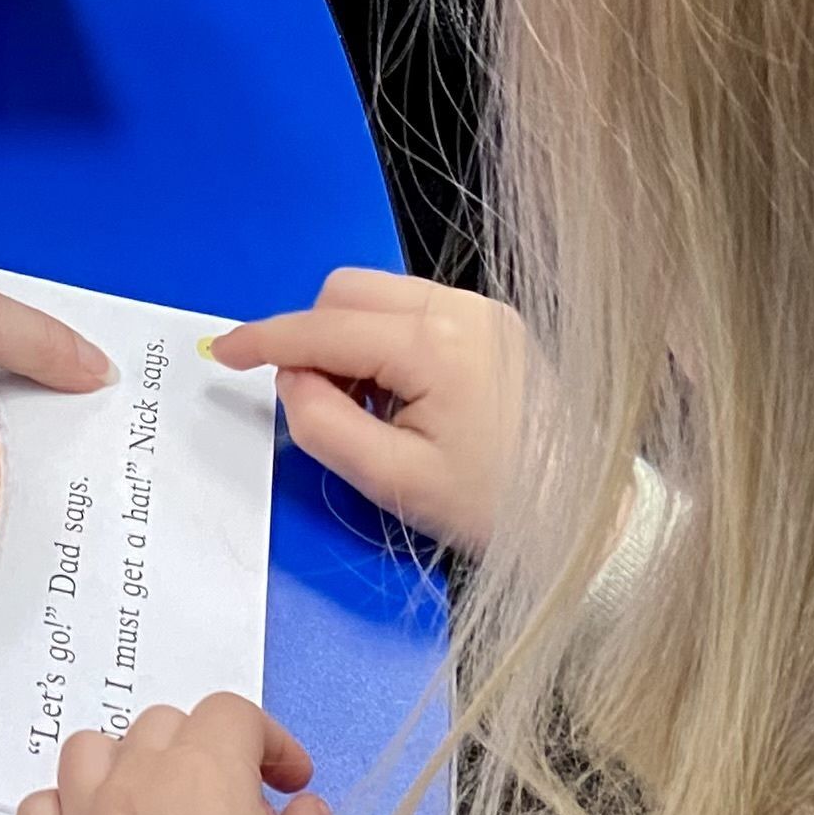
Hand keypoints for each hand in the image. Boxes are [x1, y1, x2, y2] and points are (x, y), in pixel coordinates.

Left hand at [17, 696, 332, 814]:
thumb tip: (305, 813)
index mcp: (203, 775)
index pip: (232, 713)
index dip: (269, 740)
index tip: (289, 781)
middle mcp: (135, 782)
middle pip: (165, 724)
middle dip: (206, 752)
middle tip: (241, 809)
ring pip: (92, 749)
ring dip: (129, 764)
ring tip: (166, 809)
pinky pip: (42, 808)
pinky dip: (67, 809)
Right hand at [211, 268, 528, 554]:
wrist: (593, 522)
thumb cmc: (494, 510)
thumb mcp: (394, 481)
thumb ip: (323, 423)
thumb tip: (293, 379)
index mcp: (436, 344)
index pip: (323, 329)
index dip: (263, 340)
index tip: (220, 353)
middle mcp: (460, 308)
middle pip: (344, 292)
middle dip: (314, 339)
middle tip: (325, 405)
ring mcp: (483, 310)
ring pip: (375, 294)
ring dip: (349, 339)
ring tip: (373, 407)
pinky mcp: (496, 323)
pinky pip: (411, 309)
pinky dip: (385, 340)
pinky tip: (405, 395)